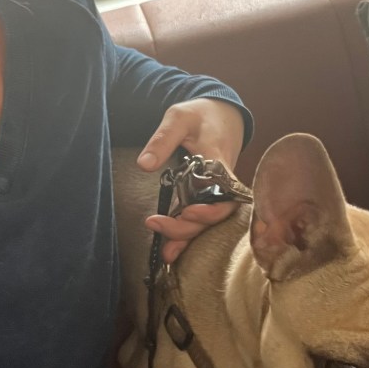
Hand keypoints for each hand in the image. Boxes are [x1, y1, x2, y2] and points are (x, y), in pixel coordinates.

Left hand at [136, 98, 245, 263]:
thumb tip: (144, 165)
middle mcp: (223, 180)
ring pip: (210, 221)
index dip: (209, 209)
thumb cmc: (200, 114)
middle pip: (216, 213)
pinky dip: (189, 234)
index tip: (187, 211)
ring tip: (167, 254)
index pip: (223, 192)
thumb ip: (162, 139)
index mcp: (219, 160)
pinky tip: (173, 249)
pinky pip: (202, 218)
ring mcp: (217, 190)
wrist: (220, 113)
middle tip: (157, 225)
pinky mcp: (209, 195)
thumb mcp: (178, 117)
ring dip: (189, 237)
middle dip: (190, 227)